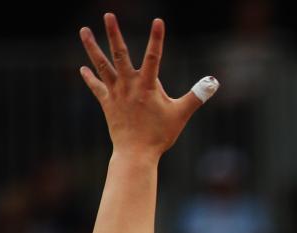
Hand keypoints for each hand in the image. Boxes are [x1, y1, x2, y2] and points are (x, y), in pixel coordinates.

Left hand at [79, 14, 213, 156]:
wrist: (136, 153)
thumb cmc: (160, 135)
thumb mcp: (181, 114)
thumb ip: (197, 96)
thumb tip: (214, 82)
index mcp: (147, 86)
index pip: (154, 56)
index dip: (157, 38)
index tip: (158, 21)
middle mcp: (129, 85)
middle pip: (120, 54)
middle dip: (114, 33)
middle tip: (108, 14)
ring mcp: (116, 93)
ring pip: (102, 65)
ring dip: (92, 47)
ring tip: (84, 30)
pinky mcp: (107, 103)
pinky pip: (97, 87)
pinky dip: (90, 78)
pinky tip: (83, 68)